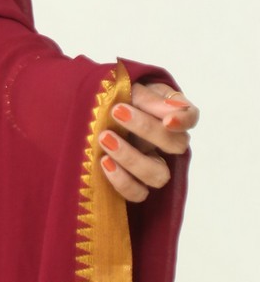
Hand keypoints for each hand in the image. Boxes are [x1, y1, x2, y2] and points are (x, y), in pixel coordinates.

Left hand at [98, 82, 197, 201]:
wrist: (89, 111)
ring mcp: (151, 165)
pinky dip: (122, 181)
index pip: (190, 116)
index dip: (184, 120)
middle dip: (147, 129)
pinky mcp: (134, 183)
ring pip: (159, 175)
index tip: (168, 120)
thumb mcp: (129, 88)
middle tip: (117, 111)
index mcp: (168, 113)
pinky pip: (137, 194)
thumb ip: (149, 99)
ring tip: (105, 138)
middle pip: (176, 145)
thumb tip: (170, 110)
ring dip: (132, 158)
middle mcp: (165, 142)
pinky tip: (104, 161)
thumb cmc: (114, 95)